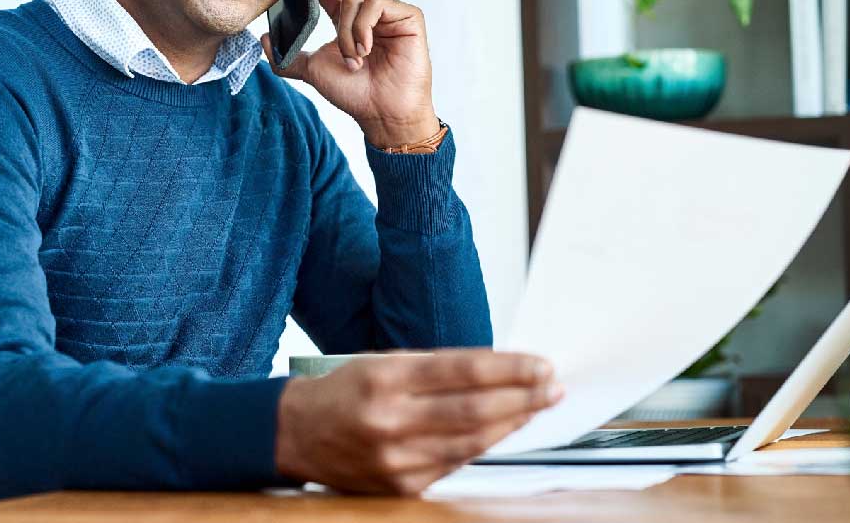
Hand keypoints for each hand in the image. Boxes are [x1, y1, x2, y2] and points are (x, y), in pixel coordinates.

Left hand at [260, 0, 439, 147]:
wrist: (382, 115)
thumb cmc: (354, 94)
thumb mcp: (312, 71)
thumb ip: (287, 56)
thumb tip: (264, 38)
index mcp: (344, 16)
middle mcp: (365, 9)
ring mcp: (388, 12)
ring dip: (345, 31)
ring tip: (353, 59)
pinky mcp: (407, 16)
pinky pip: (375, 4)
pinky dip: (362, 28)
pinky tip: (366, 51)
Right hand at [273, 349, 562, 494]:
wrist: (297, 434)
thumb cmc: (345, 391)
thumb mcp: (383, 363)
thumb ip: (438, 368)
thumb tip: (500, 370)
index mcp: (384, 378)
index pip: (463, 371)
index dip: (510, 369)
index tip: (541, 365)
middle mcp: (390, 420)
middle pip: (474, 410)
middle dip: (522, 397)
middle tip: (552, 388)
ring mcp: (395, 458)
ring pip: (471, 442)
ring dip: (512, 423)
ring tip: (537, 407)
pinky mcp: (401, 486)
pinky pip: (455, 463)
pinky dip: (483, 445)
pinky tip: (502, 430)